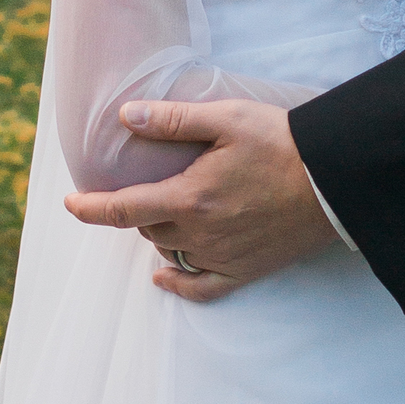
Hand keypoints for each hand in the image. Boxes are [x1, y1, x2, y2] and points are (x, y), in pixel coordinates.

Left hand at [63, 99, 338, 297]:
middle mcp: (200, 234)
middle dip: (137, 210)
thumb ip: (173, 120)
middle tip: (142, 187)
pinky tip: (163, 277)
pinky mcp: (246, 269)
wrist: (334, 180)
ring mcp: (222, 256)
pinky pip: (202, 287)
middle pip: (148, 229)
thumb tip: (126, 116)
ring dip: (159, 234)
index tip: (70, 203)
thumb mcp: (226, 118)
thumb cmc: (281, 142)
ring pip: (171, 252)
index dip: (91, 208)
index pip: (123, 209)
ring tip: (161, 214)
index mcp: (189, 198)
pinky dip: (178, 283)